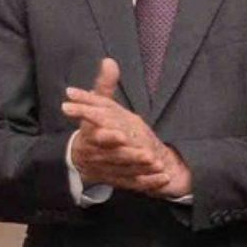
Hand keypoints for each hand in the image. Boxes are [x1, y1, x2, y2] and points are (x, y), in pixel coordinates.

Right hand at [61, 57, 191, 198]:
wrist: (82, 158)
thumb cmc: (91, 127)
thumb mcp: (96, 106)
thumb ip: (105, 86)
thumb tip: (110, 62)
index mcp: (91, 136)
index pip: (99, 137)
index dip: (108, 137)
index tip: (120, 135)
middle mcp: (99, 154)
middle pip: (116, 156)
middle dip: (131, 156)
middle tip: (148, 155)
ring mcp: (110, 169)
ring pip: (126, 171)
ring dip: (142, 169)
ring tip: (157, 165)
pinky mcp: (120, 180)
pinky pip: (135, 184)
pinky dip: (149, 183)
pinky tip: (164, 179)